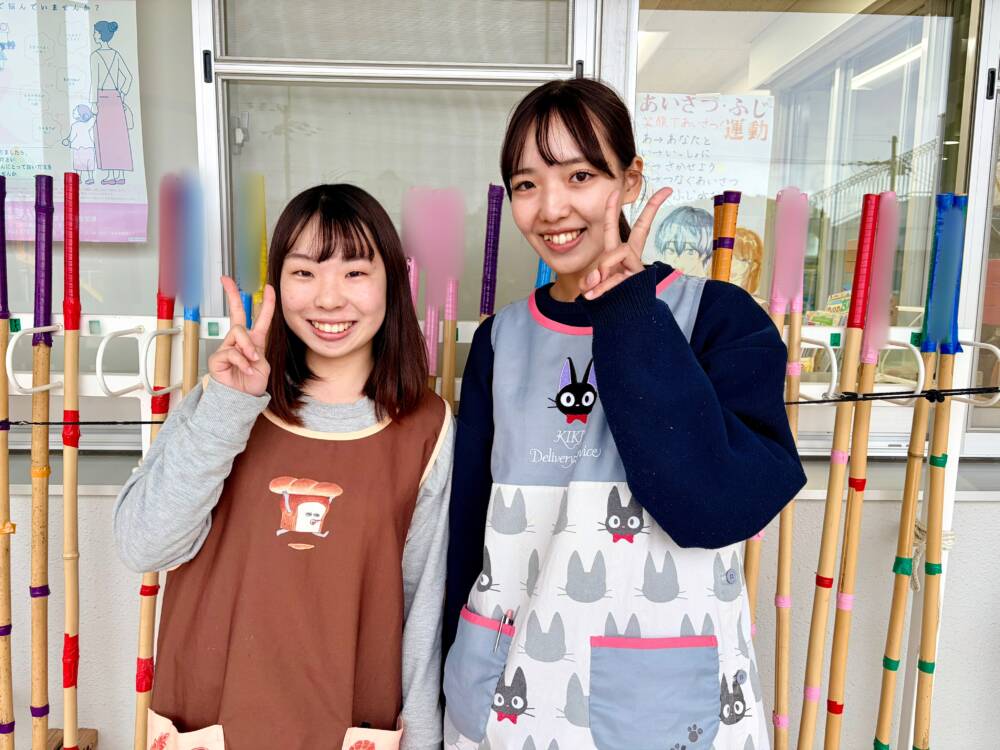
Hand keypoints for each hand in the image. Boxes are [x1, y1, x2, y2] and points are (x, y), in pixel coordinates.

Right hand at [207, 276, 274, 395]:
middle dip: (232, 294)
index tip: (268, 288)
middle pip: (236, 313)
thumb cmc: (252, 384)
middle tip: (226, 280)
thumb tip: (245, 346)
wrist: (242, 399)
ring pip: (238, 332)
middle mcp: (240, 341)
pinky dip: (243, 362)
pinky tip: (246, 370)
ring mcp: (227, 347)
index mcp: (254, 341)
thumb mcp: (263, 365)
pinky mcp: (218, 357)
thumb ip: (257, 351)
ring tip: (252, 362)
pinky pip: (232, 352)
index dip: (266, 303)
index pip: (260, 318)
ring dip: (248, 347)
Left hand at [581, 187, 672, 299]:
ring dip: (602, 266)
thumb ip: (591, 279)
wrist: (621, 320)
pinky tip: (592, 296)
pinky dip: (602, 287)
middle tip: (666, 190)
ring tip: (593, 285)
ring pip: (617, 252)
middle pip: (641, 229)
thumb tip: (592, 280)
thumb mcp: (594, 284)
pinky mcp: (635, 280)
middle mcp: (630, 257)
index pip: (618, 227)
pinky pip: (614, 277)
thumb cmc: (609, 298)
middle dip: (652, 208)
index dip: (615, 208)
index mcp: (620, 252)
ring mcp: (634, 268)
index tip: (617, 189)